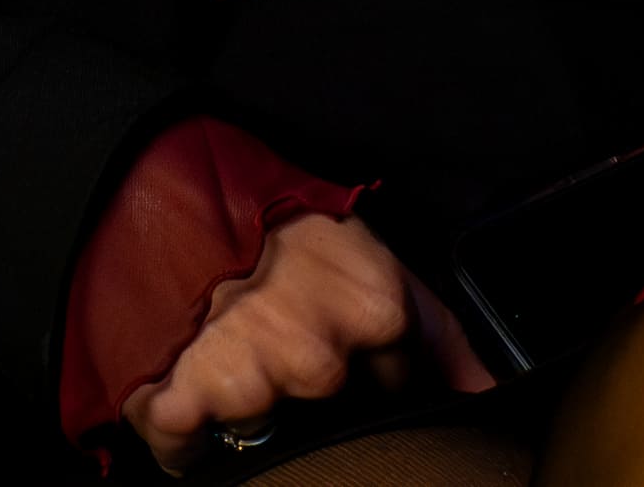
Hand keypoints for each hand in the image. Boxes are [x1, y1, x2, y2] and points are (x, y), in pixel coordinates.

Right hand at [128, 211, 492, 469]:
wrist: (153, 190)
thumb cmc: (265, 216)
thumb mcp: (367, 252)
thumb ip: (439, 330)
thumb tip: (491, 391)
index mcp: (374, 312)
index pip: (398, 388)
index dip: (368, 371)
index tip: (337, 343)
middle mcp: (316, 356)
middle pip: (328, 414)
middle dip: (299, 380)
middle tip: (270, 329)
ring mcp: (248, 384)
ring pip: (259, 428)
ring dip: (238, 397)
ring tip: (221, 339)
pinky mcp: (179, 405)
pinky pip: (186, 453)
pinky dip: (180, 428)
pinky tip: (182, 378)